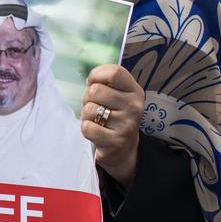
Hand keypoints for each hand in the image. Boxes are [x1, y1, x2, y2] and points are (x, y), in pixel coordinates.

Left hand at [81, 64, 144, 189]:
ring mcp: (126, 124)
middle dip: (87, 98)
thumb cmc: (114, 116)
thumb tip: (90, 78)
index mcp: (134, 91)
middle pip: (95, 91)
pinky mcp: (115, 141)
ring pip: (90, 109)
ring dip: (86, 115)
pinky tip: (96, 132)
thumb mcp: (117, 96)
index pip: (114, 72)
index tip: (93, 83)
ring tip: (96, 120)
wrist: (124, 149)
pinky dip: (87, 129)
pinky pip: (88, 127)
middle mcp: (134, 106)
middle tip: (94, 106)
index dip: (96, 76)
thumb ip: (106, 83)